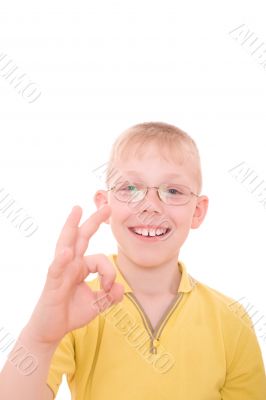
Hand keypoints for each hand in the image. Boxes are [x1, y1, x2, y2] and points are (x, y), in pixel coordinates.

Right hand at [25, 205, 123, 345]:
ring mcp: (60, 271)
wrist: (51, 330)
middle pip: (81, 237)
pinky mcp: (52, 283)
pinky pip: (57, 269)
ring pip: (66, 244)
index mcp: (81, 266)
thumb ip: (110, 296)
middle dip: (93, 221)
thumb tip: (122, 288)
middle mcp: (70, 264)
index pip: (101, 259)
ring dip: (71, 226)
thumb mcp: (96, 304)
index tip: (110, 288)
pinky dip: (61, 260)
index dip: (110, 272)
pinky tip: (66, 252)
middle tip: (107, 206)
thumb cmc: (71, 313)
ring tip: (76, 210)